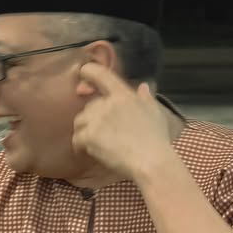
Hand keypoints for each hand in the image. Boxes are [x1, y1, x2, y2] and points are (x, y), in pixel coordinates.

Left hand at [71, 63, 173, 181]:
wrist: (151, 161)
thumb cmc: (156, 138)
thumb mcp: (155, 113)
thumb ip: (146, 98)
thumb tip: (143, 86)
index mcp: (123, 95)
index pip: (101, 74)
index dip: (89, 71)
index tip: (83, 72)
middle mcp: (107, 104)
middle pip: (89, 107)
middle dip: (92, 118)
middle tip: (103, 133)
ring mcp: (97, 119)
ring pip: (79, 122)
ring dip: (85, 132)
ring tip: (96, 143)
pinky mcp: (89, 136)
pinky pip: (76, 139)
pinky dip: (80, 147)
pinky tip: (88, 152)